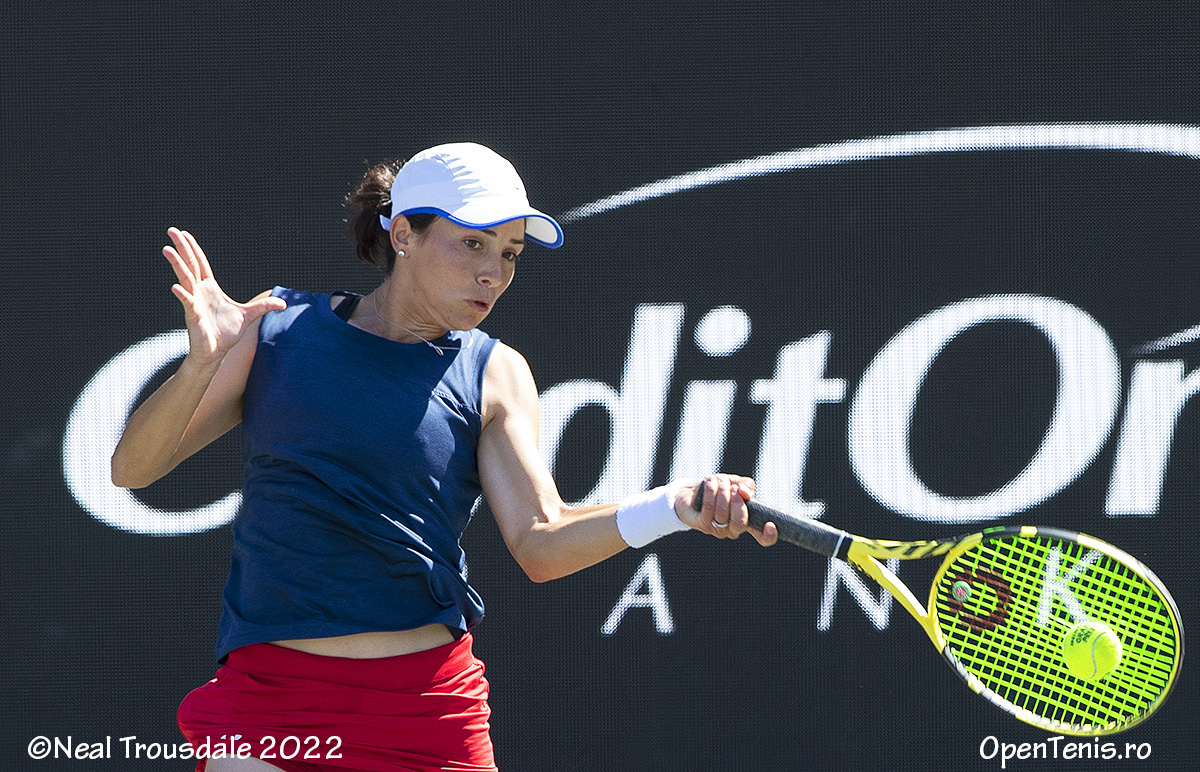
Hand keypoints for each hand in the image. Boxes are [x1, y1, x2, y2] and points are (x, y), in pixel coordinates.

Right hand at [163, 228, 285, 365]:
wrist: (215, 353)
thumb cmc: (227, 333)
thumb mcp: (249, 316)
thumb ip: (264, 306)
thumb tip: (284, 303)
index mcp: (210, 288)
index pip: (201, 263)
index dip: (194, 248)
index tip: (184, 234)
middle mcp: (200, 292)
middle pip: (191, 265)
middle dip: (182, 247)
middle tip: (171, 230)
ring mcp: (194, 302)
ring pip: (185, 279)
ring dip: (177, 264)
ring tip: (167, 249)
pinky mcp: (193, 316)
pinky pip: (187, 303)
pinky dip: (182, 295)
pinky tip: (175, 287)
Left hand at [673, 474, 777, 545]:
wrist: (692, 490)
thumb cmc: (719, 489)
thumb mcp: (737, 483)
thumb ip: (747, 486)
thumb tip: (745, 492)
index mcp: (746, 522)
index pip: (762, 538)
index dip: (768, 536)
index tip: (770, 524)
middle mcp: (732, 530)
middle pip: (740, 524)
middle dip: (737, 503)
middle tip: (734, 488)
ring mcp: (716, 529)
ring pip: (723, 514)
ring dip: (722, 493)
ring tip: (720, 480)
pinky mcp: (701, 524)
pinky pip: (708, 509)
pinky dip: (711, 493)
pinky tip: (711, 482)